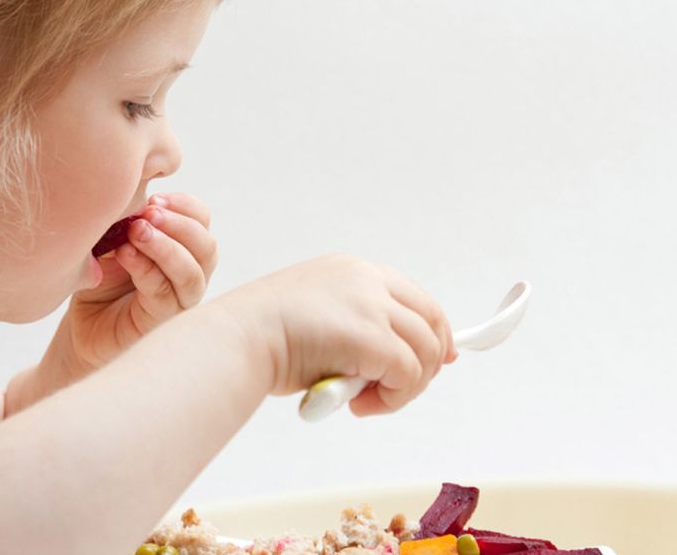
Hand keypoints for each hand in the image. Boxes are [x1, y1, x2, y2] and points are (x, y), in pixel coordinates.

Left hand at [56, 192, 217, 379]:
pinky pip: (163, 293)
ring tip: (136, 231)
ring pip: (192, 272)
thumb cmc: (100, 282)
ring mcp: (178, 301)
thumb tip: (135, 192)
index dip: (185, 206)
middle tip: (148, 212)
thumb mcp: (112, 240)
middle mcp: (189, 275)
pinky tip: (125, 254)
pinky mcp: (160, 321)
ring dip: (166, 246)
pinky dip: (146, 269)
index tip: (154, 198)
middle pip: (206, 246)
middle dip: (179, 224)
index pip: (202, 221)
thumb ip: (128, 219)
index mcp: (184, 249)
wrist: (81, 327)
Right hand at [217, 254, 456, 415]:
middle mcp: (367, 281)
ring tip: (368, 401)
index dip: (432, 331)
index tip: (436, 358)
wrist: (239, 338)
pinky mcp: (372, 339)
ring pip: (425, 352)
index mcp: (352, 270)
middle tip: (400, 391)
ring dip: (404, 387)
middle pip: (430, 321)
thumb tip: (388, 359)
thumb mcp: (316, 315)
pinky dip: (393, 398)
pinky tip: (361, 405)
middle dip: (426, 363)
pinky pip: (407, 375)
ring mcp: (372, 307)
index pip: (414, 298)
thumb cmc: (261, 334)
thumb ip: (353, 325)